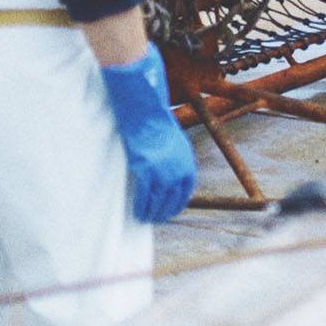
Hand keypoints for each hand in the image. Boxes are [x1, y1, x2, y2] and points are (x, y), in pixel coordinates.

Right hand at [98, 49, 197, 222]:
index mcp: (185, 158)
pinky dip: (142, 206)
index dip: (179, 200)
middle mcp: (177, 166)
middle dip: (166, 210)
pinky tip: (138, 212)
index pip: (187, 187)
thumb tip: (166, 165)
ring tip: (147, 219)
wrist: (144, 107)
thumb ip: (170, 154)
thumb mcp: (170, 137)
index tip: (172, 207)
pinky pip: (145, 196)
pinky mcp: (145, 169)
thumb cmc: (154, 118)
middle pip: (175, 197)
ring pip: (160, 201)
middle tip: (158, 218)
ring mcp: (162, 169)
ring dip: (154, 212)